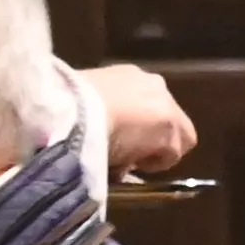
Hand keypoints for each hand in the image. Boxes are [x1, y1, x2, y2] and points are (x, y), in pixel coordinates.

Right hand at [75, 63, 199, 176]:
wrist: (74, 114)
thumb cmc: (66, 105)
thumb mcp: (77, 100)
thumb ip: (91, 110)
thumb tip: (93, 130)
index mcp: (127, 75)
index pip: (143, 101)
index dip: (135, 123)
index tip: (118, 139)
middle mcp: (153, 85)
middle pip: (168, 116)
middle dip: (153, 135)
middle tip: (129, 153)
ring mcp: (167, 107)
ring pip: (177, 136)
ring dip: (157, 150)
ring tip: (131, 164)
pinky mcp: (171, 131)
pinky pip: (171, 155)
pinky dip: (155, 164)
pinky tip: (133, 169)